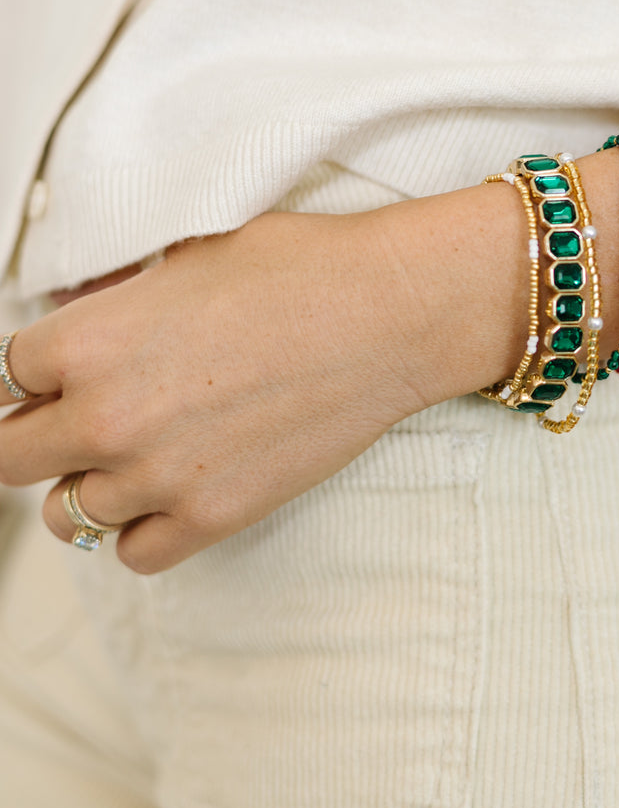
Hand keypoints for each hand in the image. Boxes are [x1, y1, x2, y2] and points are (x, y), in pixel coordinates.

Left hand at [0, 131, 618, 573]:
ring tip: (132, 452)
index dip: (36, 369)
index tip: (63, 369)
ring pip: (66, 512)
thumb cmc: (298, 266)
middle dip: (32, 433)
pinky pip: (133, 553)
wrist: (392, 312)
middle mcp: (107, 416)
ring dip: (88, 482)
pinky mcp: (213, 515)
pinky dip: (141, 529)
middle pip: (7, 457)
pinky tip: (168, 490)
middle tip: (75, 418)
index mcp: (88, 339)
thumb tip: (77, 319)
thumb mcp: (184, 254)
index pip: (6, 374)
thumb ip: (111, 300)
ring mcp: (159, 475)